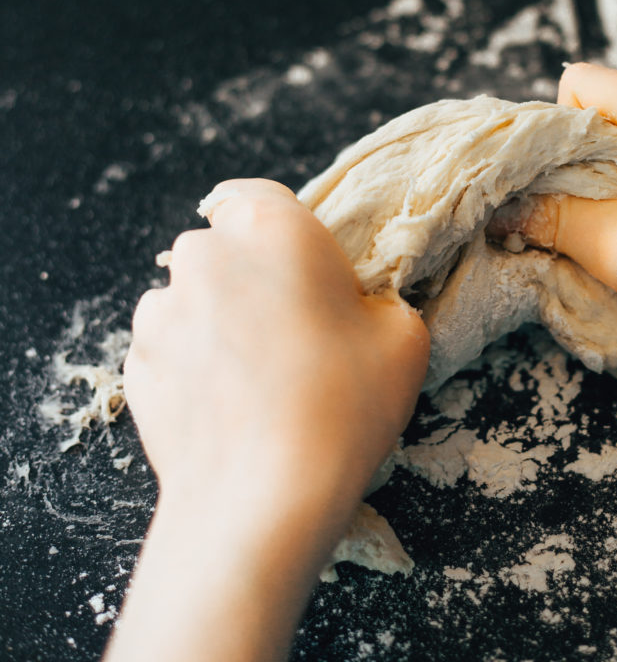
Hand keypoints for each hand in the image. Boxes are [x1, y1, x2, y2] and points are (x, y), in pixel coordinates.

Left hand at [107, 179, 428, 661]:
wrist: (261, 501)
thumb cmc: (344, 405)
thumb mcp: (404, 337)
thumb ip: (379, 299)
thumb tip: (358, 308)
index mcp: (271, 226)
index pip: (259, 194)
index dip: (282, 230)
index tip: (304, 270)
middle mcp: (204, 255)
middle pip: (223, 247)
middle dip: (250, 276)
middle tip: (293, 331)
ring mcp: (160, 311)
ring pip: (191, 297)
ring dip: (216, 319)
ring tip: (255, 376)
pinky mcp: (135, 364)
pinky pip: (168, 345)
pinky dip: (190, 362)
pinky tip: (226, 403)